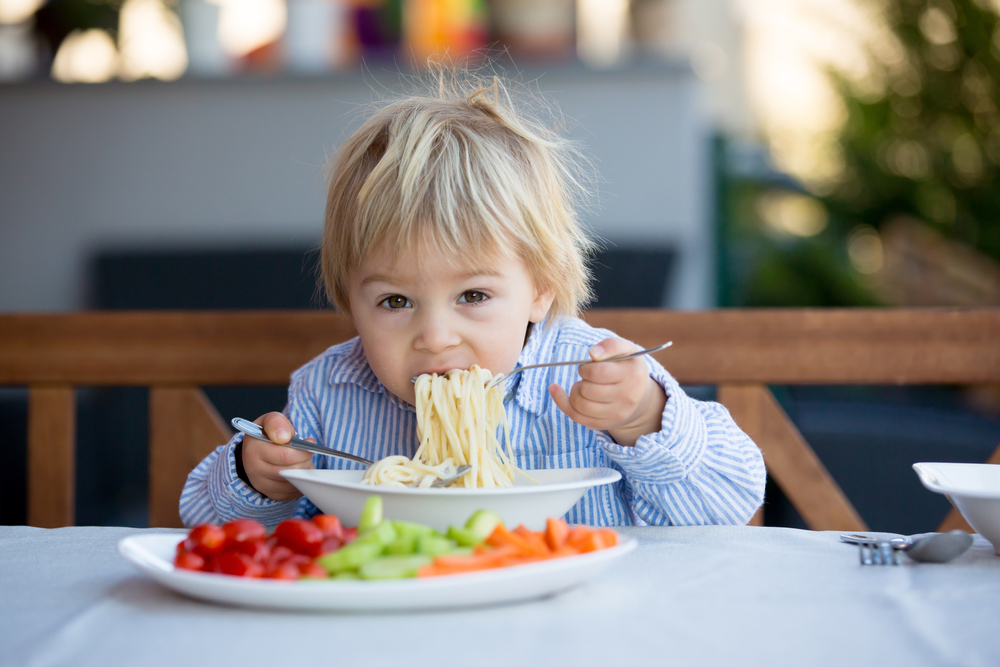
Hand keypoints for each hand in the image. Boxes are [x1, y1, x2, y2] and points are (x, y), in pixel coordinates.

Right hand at [241, 412, 314, 500]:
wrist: (255, 451)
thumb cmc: (267, 434)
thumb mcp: (269, 421)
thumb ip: (276, 423)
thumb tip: (283, 437)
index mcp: (254, 450)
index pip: (285, 455)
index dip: (303, 450)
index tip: (310, 442)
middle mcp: (255, 470)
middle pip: (292, 470)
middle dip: (305, 459)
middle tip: (307, 451)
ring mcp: (262, 485)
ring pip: (294, 482)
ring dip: (304, 470)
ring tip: (301, 459)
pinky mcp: (272, 494)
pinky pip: (294, 492)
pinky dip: (301, 481)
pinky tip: (298, 470)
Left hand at [548, 337, 666, 446]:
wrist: (640, 396)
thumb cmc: (627, 368)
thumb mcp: (626, 350)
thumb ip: (610, 345)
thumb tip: (593, 353)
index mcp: (632, 375)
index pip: (597, 372)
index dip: (586, 368)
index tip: (589, 366)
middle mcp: (627, 397)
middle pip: (587, 390)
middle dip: (582, 380)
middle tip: (588, 377)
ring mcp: (616, 414)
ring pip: (580, 405)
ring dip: (575, 391)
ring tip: (583, 386)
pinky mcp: (605, 424)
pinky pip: (576, 416)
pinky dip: (563, 402)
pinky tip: (557, 391)